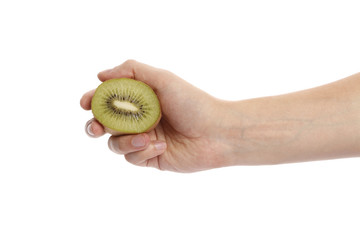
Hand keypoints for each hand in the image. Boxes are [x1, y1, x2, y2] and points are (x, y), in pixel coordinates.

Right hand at [80, 60, 228, 171]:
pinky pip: (133, 157)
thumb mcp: (163, 79)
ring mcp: (144, 139)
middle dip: (95, 126)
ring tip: (146, 137)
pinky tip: (162, 146)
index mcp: (140, 99)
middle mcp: (140, 119)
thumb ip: (132, 71)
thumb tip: (101, 75)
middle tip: (96, 127)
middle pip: (105, 124)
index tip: (86, 103)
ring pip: (115, 143)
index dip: (93, 101)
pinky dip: (143, 152)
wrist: (216, 133)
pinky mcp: (151, 158)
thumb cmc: (193, 103)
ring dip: (125, 141)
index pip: (108, 100)